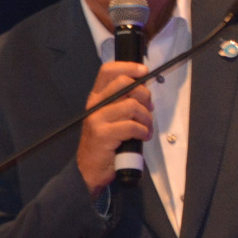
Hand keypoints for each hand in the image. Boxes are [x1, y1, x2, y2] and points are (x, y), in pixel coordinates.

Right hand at [77, 60, 152, 196]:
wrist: (90, 170)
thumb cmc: (106, 143)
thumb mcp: (112, 117)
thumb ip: (123, 102)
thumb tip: (144, 90)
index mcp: (97, 97)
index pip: (108, 71)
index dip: (128, 67)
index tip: (144, 71)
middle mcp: (95, 104)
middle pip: (124, 84)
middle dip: (144, 95)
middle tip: (148, 108)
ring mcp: (97, 119)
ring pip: (132, 105)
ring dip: (146, 118)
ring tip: (147, 128)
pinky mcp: (103, 134)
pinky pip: (132, 126)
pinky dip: (143, 131)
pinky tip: (143, 137)